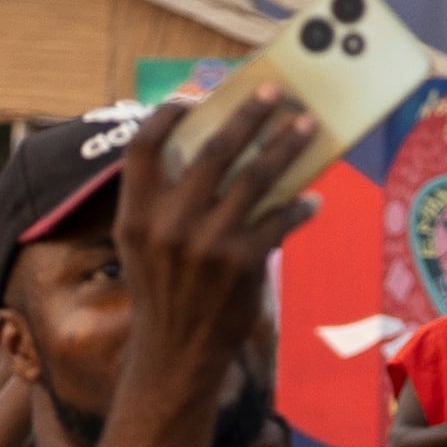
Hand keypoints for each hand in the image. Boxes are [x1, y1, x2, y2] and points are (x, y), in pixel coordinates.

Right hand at [121, 85, 322, 404]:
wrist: (175, 354)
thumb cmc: (162, 290)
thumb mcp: (142, 245)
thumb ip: (162, 201)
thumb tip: (214, 147)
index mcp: (135, 215)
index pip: (143, 148)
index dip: (166, 116)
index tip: (193, 97)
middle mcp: (169, 224)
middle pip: (214, 149)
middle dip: (249, 115)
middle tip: (273, 92)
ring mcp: (208, 242)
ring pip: (257, 176)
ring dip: (287, 145)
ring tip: (306, 126)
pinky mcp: (243, 262)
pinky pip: (280, 218)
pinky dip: (299, 206)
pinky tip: (311, 199)